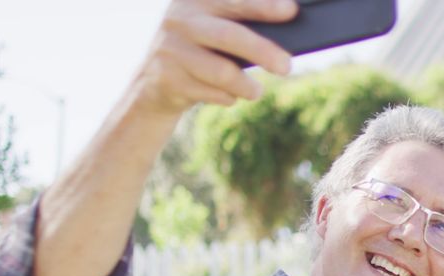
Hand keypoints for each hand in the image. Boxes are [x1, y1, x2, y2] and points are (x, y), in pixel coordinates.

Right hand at [134, 0, 297, 115]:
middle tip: (287, 67)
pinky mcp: (165, 77)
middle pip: (228, 35)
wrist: (153, 81)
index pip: (235, 1)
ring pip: (221, 72)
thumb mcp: (213, 27)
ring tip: (256, 91)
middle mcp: (180, 19)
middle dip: (262, 51)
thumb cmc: (201, 49)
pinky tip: (228, 96)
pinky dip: (227, 97)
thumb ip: (241, 23)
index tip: (291, 10)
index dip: (263, 5)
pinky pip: (210, 93)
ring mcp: (170, 48)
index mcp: (196, 0)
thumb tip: (289, 25)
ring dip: (246, 86)